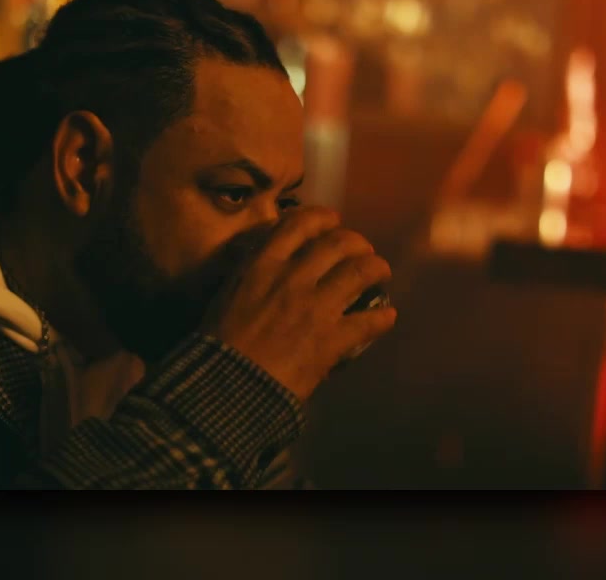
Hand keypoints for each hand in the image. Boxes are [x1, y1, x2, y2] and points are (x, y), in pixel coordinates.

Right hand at [204, 207, 396, 400]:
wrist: (228, 386)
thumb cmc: (218, 345)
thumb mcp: (227, 295)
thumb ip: (251, 275)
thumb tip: (265, 263)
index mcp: (264, 265)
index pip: (300, 224)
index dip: (323, 218)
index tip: (333, 221)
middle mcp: (293, 278)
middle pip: (339, 242)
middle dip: (357, 242)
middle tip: (363, 250)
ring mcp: (316, 307)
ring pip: (361, 271)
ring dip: (377, 269)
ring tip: (381, 273)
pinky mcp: (332, 339)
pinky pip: (369, 321)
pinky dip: (383, 318)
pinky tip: (388, 317)